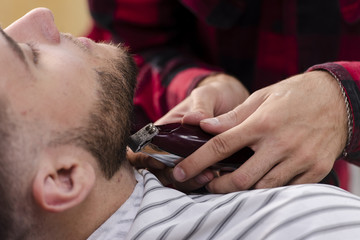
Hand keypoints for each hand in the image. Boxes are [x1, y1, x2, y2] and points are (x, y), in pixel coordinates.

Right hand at [127, 74, 248, 190]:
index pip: (142, 148)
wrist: (233, 101)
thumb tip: (193, 119)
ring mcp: (186, 159)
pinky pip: (196, 181)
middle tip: (190, 171)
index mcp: (164, 130)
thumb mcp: (207, 95)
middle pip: (158, 170)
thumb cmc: (214, 96)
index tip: (160, 162)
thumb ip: (201, 106)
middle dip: (171, 174)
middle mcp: (171, 148)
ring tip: (208, 175)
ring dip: (189, 181)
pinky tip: (214, 177)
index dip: (144, 158)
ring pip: (177, 179)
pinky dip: (201, 183)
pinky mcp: (203, 167)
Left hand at [172, 71, 347, 192]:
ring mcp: (300, 159)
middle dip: (217, 186)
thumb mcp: (261, 98)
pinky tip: (259, 180)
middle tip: (207, 184)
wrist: (339, 99)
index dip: (197, 161)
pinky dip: (268, 189)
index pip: (222, 146)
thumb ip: (233, 117)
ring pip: (263, 188)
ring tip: (230, 183)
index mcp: (263, 123)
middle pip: (241, 178)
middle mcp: (281, 144)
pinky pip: (286, 190)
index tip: (181, 171)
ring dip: (242, 190)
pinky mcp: (315, 170)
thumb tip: (205, 127)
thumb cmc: (294, 95)